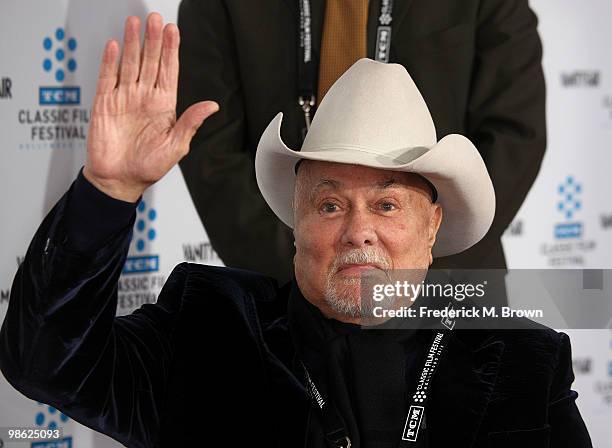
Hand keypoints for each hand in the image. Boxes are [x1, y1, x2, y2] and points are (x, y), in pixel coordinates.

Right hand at [84, 13, 218, 201]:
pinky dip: (111, 61)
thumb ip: (191, 122)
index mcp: (164, 106)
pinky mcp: (105, 104)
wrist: (119, 181)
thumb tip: (212, 105)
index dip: (171, 51)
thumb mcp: (176, 146)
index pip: (168, 72)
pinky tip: (116, 45)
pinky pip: (108, 78)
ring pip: (130, 65)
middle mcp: (144, 98)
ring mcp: (124, 99)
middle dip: (153, 40)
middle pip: (150, 62)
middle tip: (156, 19)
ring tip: (136, 23)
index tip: (173, 31)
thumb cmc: (148, 167)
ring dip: (134, 44)